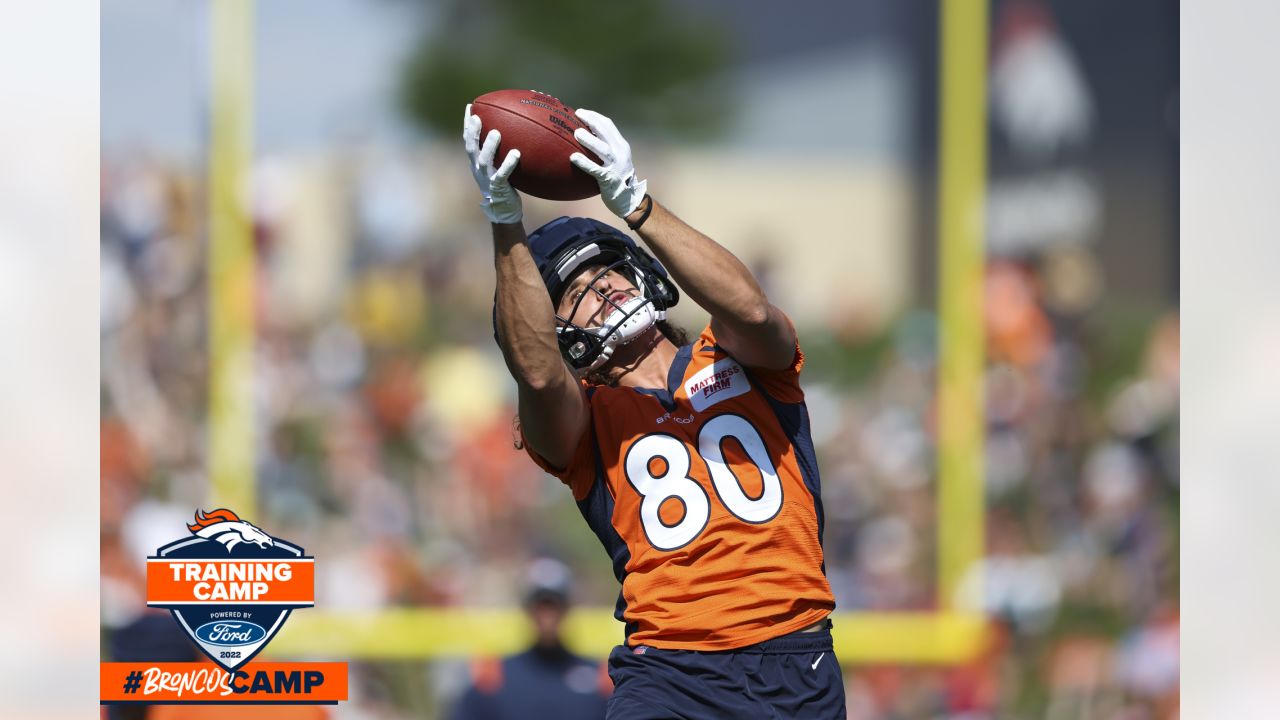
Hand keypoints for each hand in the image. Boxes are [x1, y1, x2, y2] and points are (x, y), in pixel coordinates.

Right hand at [463, 104, 522, 223]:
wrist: (504, 211)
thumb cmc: (505, 185)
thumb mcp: (501, 166)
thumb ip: (503, 150)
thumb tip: (518, 130)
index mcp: (477, 162)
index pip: (468, 140)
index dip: (467, 124)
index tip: (470, 107)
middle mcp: (478, 169)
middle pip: (471, 148)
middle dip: (471, 131)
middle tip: (477, 116)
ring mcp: (486, 179)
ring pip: (484, 160)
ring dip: (489, 146)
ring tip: (496, 133)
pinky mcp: (497, 188)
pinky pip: (502, 175)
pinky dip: (508, 164)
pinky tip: (516, 153)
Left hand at [569, 109, 647, 218]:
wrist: (629, 199)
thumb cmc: (617, 178)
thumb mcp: (615, 160)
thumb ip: (604, 149)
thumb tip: (583, 138)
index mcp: (621, 146)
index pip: (608, 125)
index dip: (594, 116)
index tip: (581, 112)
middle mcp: (620, 153)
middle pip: (606, 132)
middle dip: (592, 121)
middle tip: (577, 115)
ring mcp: (616, 166)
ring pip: (603, 149)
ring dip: (589, 140)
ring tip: (576, 133)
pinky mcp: (610, 179)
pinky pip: (595, 169)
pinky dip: (584, 163)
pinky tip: (573, 157)